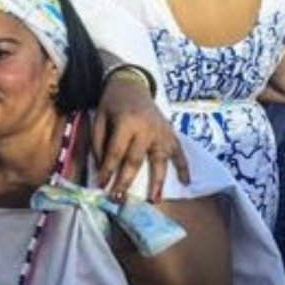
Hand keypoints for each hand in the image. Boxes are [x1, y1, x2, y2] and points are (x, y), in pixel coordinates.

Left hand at [93, 74, 187, 203]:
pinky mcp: (171, 134)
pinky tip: (185, 182)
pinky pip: (180, 152)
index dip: (108, 169)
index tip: (100, 185)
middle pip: (136, 160)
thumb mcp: (99, 117)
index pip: (116, 152)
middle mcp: (147, 129)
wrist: (132, 85)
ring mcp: (162, 132)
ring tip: (153, 200)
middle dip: (126, 181)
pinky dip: (184, 167)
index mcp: (127, 122)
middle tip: (119, 199)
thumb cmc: (112, 103)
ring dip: (157, 182)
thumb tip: (101, 166)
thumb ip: (98, 141)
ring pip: (160, 161)